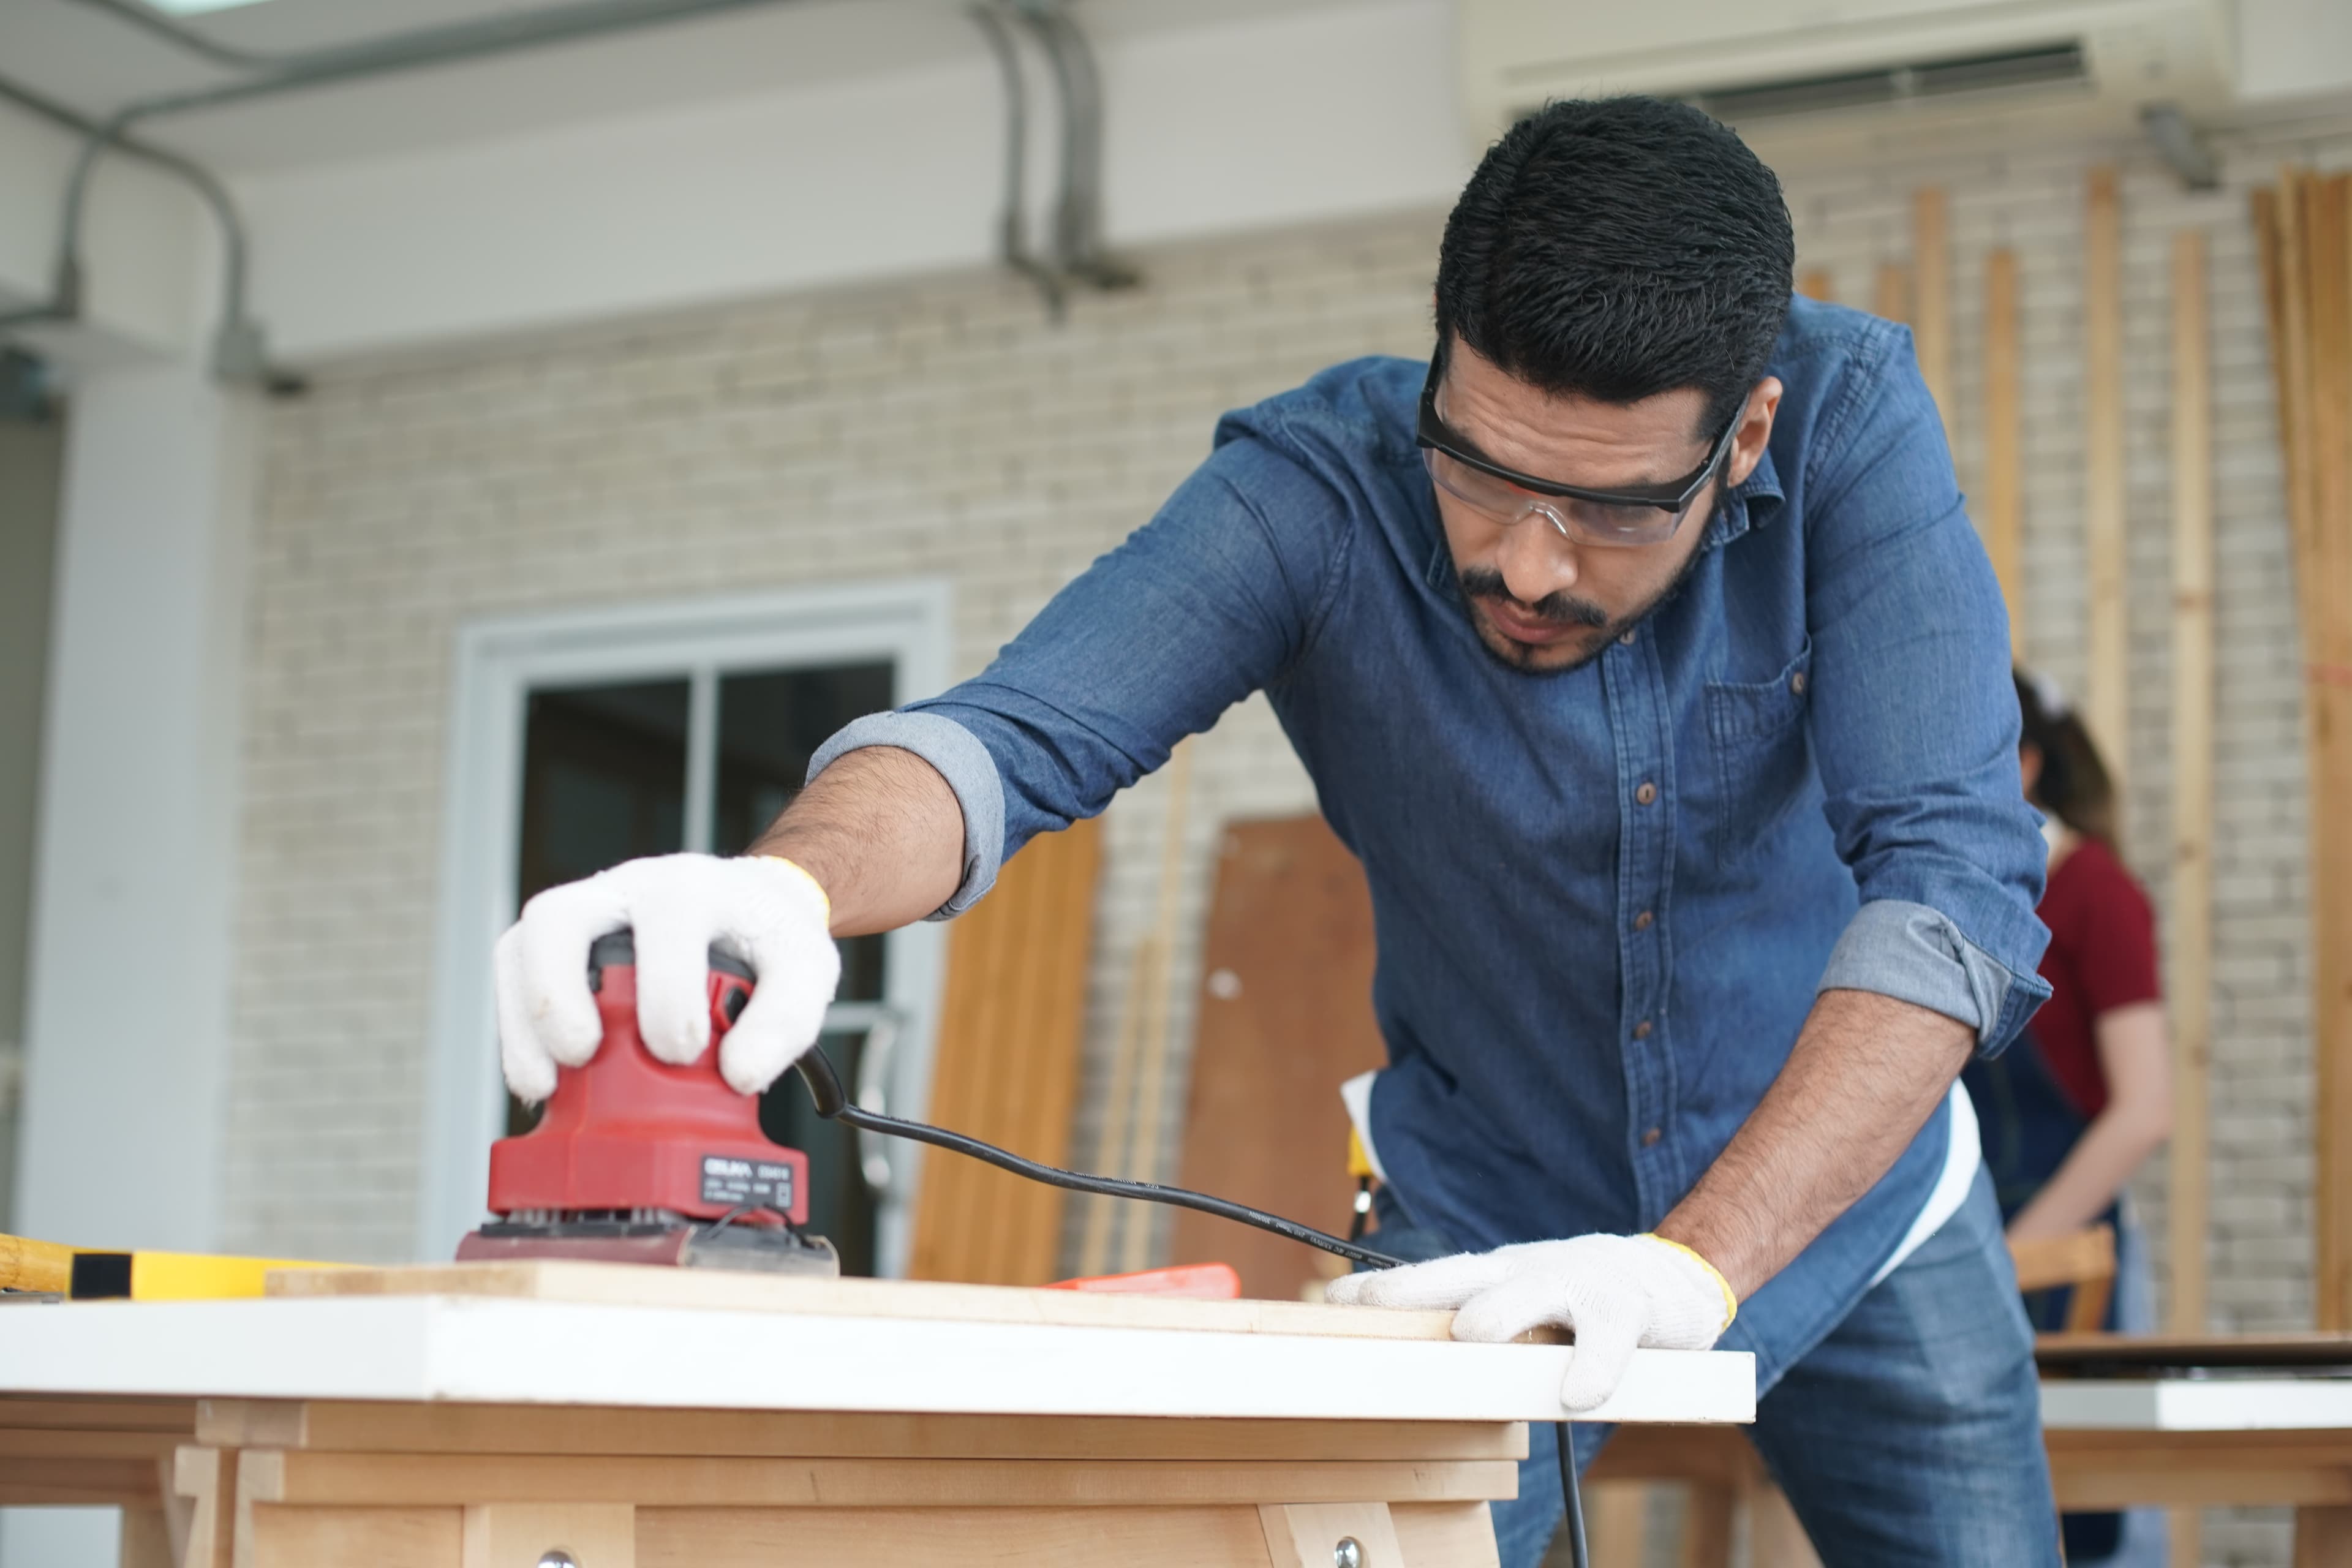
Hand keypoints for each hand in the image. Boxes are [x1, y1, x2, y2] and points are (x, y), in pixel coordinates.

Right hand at [494, 853, 839, 1101]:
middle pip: (560, 919)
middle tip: (585, 1057)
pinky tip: (541, 1079)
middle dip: (558, 996)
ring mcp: (586, 909)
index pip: (665, 923)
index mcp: (691, 887)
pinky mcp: (559, 940)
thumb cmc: (770, 938)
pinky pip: (514, 970)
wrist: (754, 904)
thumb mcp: (805, 970)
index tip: (682, 1053)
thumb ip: (786, 1021)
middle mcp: (627, 887)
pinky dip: (517, 1028)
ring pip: (523, 944)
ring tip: (545, 1085)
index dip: (665, 994)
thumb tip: (739, 1075)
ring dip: (524, 1019)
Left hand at [1324, 1233, 1734, 1411]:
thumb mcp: (1522, 1305)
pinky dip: (1592, 1366)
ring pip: (1532, 1294)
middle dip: (1414, 1288)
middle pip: (1462, 1275)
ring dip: (1500, 1313)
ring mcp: (1577, 1284)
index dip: (1383, 1290)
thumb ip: (1478, 1327)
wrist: (1672, 1274)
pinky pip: (1607, 1339)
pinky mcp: (1627, 1308)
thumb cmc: (1580, 1297)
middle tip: (1372, 1305)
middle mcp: (1527, 1272)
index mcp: (1495, 1276)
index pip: (1430, 1278)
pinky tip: (1579, 1392)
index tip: (1332, 1302)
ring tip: (1472, 1334)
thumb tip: (1408, 1362)